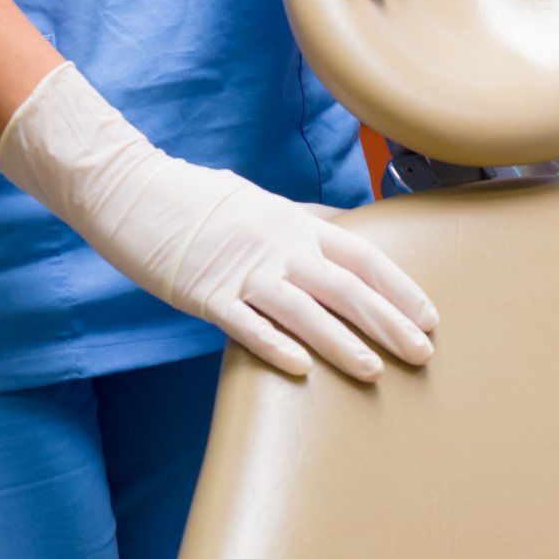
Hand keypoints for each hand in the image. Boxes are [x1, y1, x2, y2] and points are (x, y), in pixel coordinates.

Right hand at [0, 64, 437, 380]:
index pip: (364, 257)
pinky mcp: (203, 293)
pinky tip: (303, 369)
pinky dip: (275, 345)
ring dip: (341, 343)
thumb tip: (346, 227)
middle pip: (345, 288)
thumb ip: (305, 221)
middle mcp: (279, 246)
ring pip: (303, 311)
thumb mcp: (262, 202)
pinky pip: (245, 324)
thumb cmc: (198, 198)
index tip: (429, 318)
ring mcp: (241, 270)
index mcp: (297, 224)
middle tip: (422, 354)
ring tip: (374, 371)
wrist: (129, 188)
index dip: (400, 289)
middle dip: (388, 323)